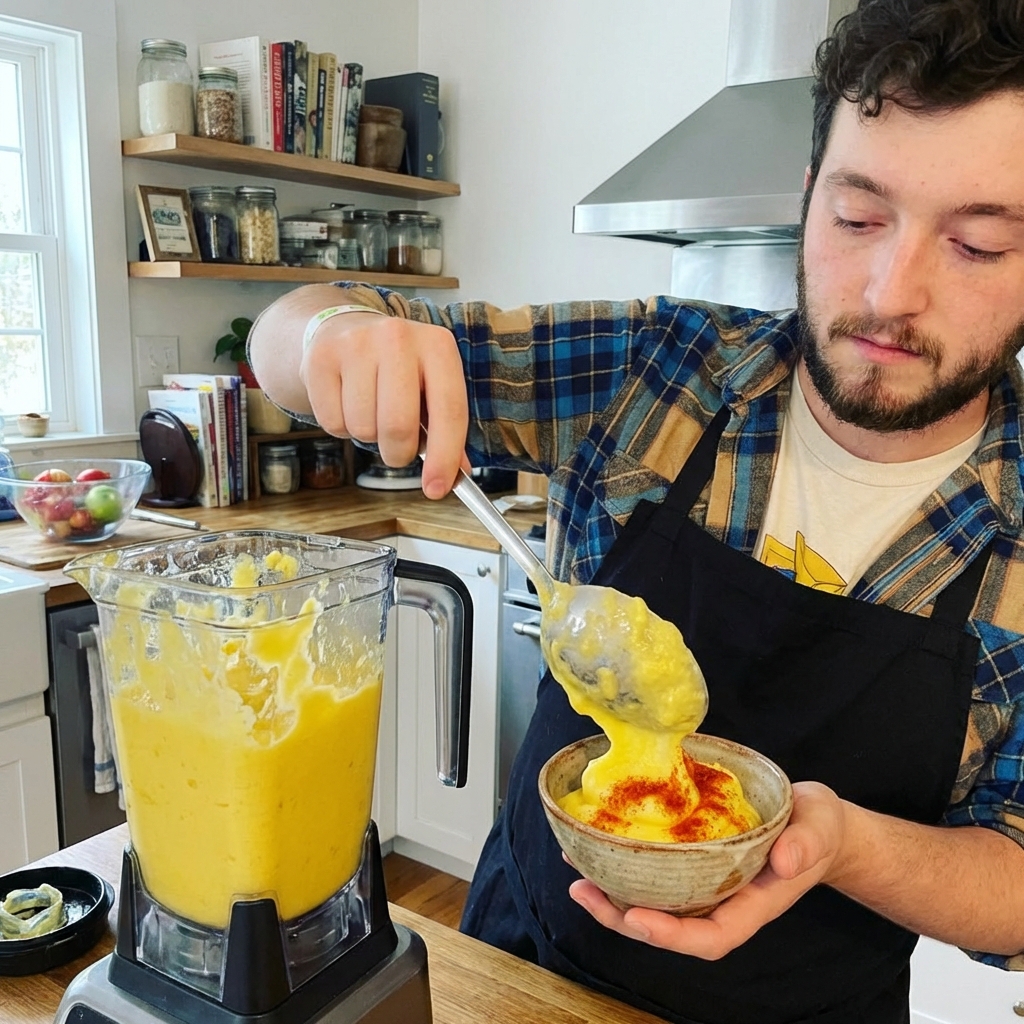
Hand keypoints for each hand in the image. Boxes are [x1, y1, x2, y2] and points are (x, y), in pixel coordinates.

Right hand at [299, 312, 468, 498]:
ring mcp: (356, 344)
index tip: (436, 489)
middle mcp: (398, 337)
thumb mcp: (429, 387)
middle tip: (397, 448)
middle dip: (398, 453)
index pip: (449, 411)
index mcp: (438, 346)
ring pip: (363, 427)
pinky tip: (346, 404)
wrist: (344, 330)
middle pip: (399, 426)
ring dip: (368, 437)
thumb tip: (455, 475)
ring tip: (370, 413)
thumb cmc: (396, 369)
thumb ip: (446, 430)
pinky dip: (341, 427)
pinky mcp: (321, 358)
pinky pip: (332, 422)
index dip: (444, 458)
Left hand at [568, 781, 847, 958]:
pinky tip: (594, 845)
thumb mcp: (820, 827)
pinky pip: (654, 873)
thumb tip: (786, 858)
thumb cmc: (816, 827)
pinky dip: (623, 864)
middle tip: (583, 890)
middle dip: (621, 917)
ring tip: (575, 870)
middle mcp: (722, 903)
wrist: (811, 821)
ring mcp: (705, 886)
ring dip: (612, 893)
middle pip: (668, 928)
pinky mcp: (693, 863)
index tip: (635, 917)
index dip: (670, 936)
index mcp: (752, 905)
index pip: (709, 938)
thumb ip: (807, 843)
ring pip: (653, 903)